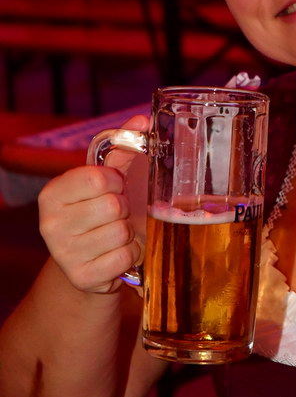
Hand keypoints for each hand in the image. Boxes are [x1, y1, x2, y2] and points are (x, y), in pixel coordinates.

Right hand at [38, 115, 148, 293]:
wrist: (94, 261)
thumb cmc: (103, 211)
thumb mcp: (109, 179)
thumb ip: (123, 147)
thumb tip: (143, 120)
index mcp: (53, 194)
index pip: (97, 177)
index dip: (116, 181)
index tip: (113, 187)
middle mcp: (50, 224)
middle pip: (112, 205)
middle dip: (124, 209)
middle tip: (116, 215)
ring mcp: (64, 254)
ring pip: (120, 231)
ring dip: (128, 233)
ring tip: (117, 234)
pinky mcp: (82, 277)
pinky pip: (124, 257)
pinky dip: (130, 254)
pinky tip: (117, 252)